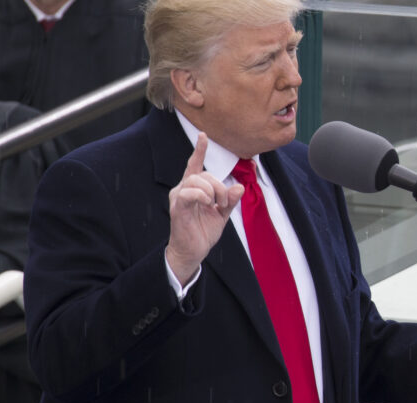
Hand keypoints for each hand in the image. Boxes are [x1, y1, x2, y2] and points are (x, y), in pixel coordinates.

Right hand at [165, 132, 243, 285]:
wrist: (193, 252)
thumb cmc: (203, 232)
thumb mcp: (222, 214)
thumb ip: (230, 200)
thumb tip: (239, 186)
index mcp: (193, 189)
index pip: (195, 165)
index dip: (199, 150)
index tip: (203, 135)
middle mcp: (183, 189)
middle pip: (203, 173)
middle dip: (219, 185)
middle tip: (224, 203)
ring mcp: (178, 197)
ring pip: (196, 179)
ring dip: (212, 190)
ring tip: (216, 205)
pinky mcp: (177, 207)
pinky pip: (188, 192)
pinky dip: (201, 195)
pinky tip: (207, 203)